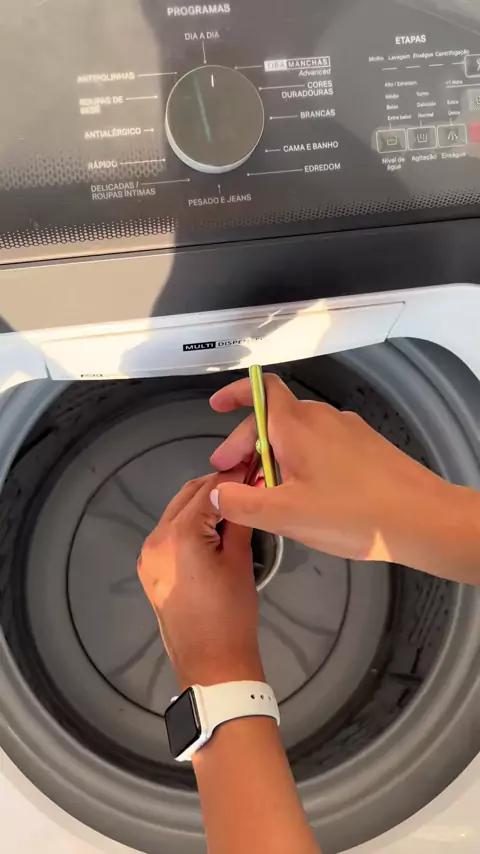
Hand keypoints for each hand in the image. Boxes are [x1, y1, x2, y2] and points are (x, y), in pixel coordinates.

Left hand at [137, 472, 263, 689]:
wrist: (211, 664)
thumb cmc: (231, 615)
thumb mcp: (240, 560)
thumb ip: (240, 517)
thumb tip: (250, 486)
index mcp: (179, 534)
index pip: (209, 490)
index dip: (234, 475)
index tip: (253, 464)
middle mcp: (156, 538)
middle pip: (187, 496)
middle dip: (215, 486)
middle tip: (245, 481)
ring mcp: (148, 554)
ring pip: (176, 512)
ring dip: (201, 503)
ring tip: (233, 503)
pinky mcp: (149, 568)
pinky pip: (169, 533)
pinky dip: (189, 523)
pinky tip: (212, 526)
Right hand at [209, 374, 458, 571]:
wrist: (421, 519)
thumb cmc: (353, 514)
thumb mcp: (285, 515)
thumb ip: (243, 503)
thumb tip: (219, 493)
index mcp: (296, 425)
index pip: (259, 389)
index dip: (235, 392)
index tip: (216, 407)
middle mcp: (321, 418)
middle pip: (272, 418)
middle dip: (247, 445)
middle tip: (233, 478)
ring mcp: (346, 430)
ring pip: (297, 434)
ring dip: (274, 456)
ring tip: (266, 494)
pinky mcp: (364, 446)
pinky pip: (321, 444)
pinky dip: (301, 461)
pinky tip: (304, 495)